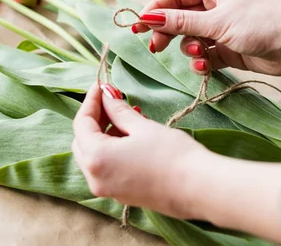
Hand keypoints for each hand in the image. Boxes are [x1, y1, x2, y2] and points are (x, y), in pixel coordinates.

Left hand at [71, 83, 209, 218]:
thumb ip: (119, 111)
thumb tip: (106, 96)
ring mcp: (107, 189)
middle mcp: (95, 178)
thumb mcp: (143, 127)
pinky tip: (131, 137)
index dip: (91, 101)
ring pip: (94, 155)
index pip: (81, 123)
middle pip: (82, 141)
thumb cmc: (172, 156)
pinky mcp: (121, 195)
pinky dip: (112, 150)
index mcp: (96, 158)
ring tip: (127, 116)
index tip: (101, 85)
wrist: (199, 189)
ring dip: (104, 134)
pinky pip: (106, 168)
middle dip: (95, 118)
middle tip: (111, 100)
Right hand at [135, 0, 280, 75]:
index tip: (138, 25)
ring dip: (189, 49)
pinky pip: (203, 55)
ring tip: (201, 54)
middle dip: (168, 33)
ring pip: (189, 39)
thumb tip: (148, 17)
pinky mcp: (227, 50)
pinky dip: (201, 61)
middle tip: (156, 46)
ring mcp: (221, 29)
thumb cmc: (259, 23)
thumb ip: (180, 22)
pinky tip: (205, 65)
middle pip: (179, 19)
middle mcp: (215, 6)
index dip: (155, 10)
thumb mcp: (215, 21)